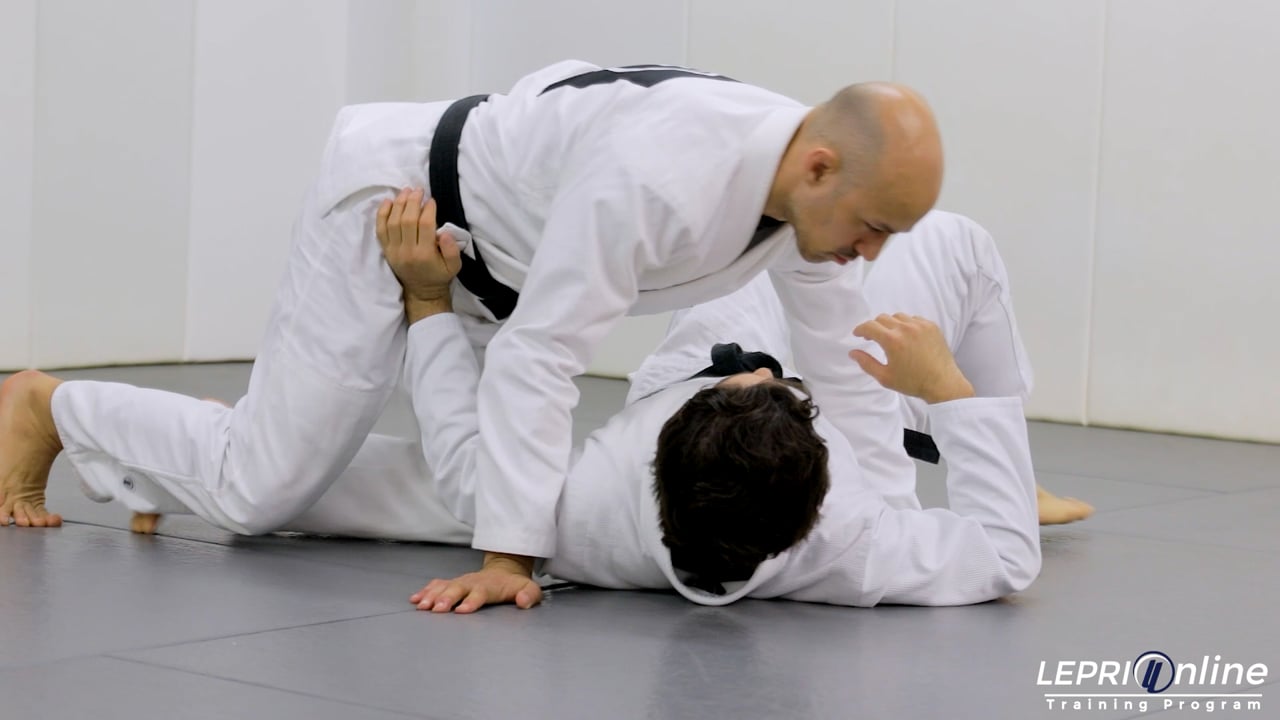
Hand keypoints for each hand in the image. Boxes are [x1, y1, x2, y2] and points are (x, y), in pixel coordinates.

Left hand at [376, 188, 462, 308]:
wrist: (422, 292)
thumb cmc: (439, 275)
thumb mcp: (454, 266)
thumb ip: (452, 250)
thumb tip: (445, 232)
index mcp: (425, 254)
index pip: (425, 225)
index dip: (428, 209)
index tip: (432, 201)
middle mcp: (407, 251)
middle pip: (407, 220)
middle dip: (413, 201)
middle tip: (418, 190)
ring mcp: (394, 251)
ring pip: (392, 222)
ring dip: (399, 204)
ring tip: (406, 191)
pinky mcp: (386, 250)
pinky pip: (380, 229)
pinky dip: (382, 214)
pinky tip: (388, 201)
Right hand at [408, 552, 542, 613]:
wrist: (503, 570)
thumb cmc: (514, 584)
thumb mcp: (528, 588)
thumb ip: (529, 595)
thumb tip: (523, 601)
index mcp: (488, 586)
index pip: (479, 593)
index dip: (471, 601)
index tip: (462, 610)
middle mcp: (471, 583)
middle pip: (457, 589)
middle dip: (446, 598)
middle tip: (436, 609)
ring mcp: (460, 582)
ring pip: (443, 587)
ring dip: (432, 595)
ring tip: (421, 606)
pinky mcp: (452, 583)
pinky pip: (436, 585)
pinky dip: (425, 591)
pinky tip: (415, 599)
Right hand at [849, 313, 974, 403]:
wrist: (942, 383)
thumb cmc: (912, 382)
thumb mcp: (885, 377)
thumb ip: (866, 363)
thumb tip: (852, 352)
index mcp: (892, 341)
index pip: (870, 326)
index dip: (860, 329)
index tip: (858, 334)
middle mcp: (906, 328)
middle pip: (882, 318)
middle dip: (874, 327)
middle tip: (873, 337)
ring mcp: (920, 325)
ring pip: (898, 316)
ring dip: (890, 324)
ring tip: (892, 337)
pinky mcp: (931, 326)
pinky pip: (913, 319)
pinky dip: (906, 325)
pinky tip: (907, 337)